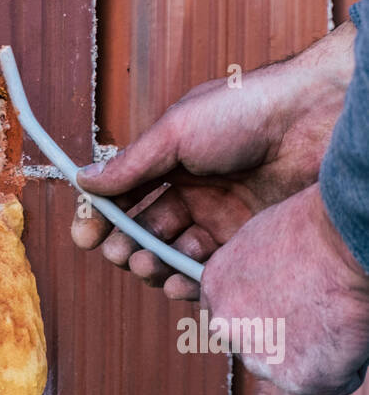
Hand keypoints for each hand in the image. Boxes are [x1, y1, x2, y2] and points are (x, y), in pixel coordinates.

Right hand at [71, 21, 354, 297]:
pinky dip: (188, 281)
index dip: (101, 217)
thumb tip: (83, 180)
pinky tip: (176, 282)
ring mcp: (221, 219)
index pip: (126, 196)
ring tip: (147, 265)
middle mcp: (194, 193)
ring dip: (153, 265)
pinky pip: (210, 271)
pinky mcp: (249, 242)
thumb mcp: (175, 132)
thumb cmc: (243, 112)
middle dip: (126, 246)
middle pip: (146, 231)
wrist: (312, 121)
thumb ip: (131, 164)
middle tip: (120, 253)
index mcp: (171, 162)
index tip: (84, 236)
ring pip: (174, 254)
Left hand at [198, 184, 368, 394]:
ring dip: (316, 353)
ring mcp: (262, 359)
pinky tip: (351, 332)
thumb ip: (250, 276)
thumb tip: (263, 292)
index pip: (229, 318)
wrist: (341, 242)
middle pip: (257, 349)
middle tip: (316, 311)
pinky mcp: (302, 380)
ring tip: (334, 314)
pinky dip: (348, 365)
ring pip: (293, 368)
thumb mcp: (258, 242)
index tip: (281, 309)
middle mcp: (228, 328)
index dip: (261, 316)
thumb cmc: (311, 229)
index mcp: (215, 289)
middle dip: (284, 340)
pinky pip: (334, 382)